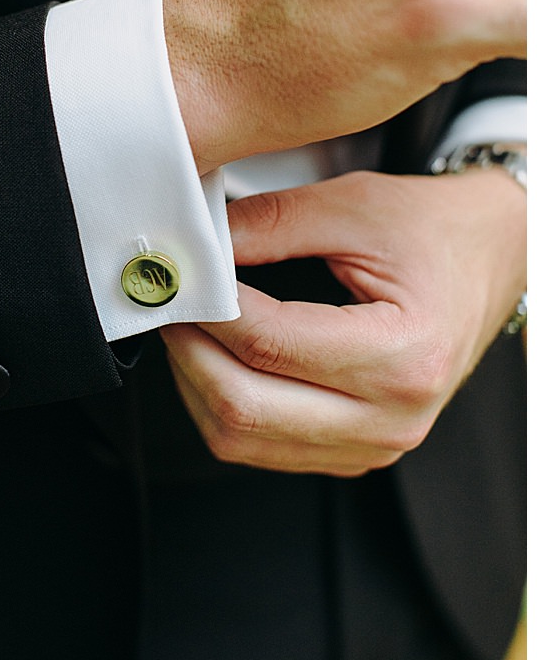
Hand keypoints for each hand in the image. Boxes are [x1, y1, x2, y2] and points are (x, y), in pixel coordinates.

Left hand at [160, 167, 524, 475]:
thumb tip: (191, 248)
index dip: (205, 308)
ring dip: (194, 383)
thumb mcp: (352, 206)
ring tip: (189, 327)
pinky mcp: (353, 453)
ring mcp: (374, 444)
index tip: (177, 277)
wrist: (489, 258)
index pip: (266, 343)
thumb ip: (266, 225)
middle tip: (170, 303)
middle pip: (243, 406)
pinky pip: (258, 448)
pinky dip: (219, 406)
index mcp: (404, 354)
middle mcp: (393, 415)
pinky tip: (216, 359)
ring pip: (240, 438)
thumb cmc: (432, 232)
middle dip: (187, 350)